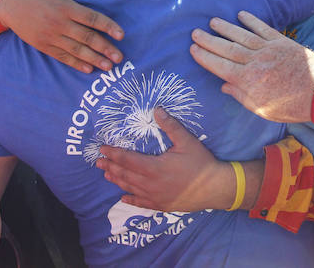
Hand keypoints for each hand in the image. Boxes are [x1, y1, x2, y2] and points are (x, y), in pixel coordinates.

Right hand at [0, 0, 124, 71]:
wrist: (10, 3)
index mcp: (66, 6)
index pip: (92, 18)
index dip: (108, 26)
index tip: (122, 35)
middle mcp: (60, 23)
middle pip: (87, 37)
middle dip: (105, 48)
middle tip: (120, 58)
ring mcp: (51, 36)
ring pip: (76, 50)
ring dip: (94, 59)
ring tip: (108, 66)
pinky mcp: (43, 45)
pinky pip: (62, 56)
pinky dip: (75, 64)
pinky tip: (88, 69)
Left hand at [97, 108, 232, 211]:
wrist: (215, 188)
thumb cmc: (201, 163)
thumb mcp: (187, 141)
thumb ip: (170, 126)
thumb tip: (157, 110)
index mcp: (154, 167)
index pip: (128, 159)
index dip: (114, 154)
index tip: (103, 149)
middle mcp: (151, 184)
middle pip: (125, 175)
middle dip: (111, 166)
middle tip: (98, 161)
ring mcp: (155, 196)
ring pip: (131, 188)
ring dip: (117, 180)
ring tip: (106, 174)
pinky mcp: (161, 205)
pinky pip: (141, 203)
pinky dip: (130, 199)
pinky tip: (122, 197)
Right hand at [190, 11, 313, 122]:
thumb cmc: (291, 106)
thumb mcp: (262, 109)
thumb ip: (241, 96)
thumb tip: (224, 86)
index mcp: (248, 80)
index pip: (220, 66)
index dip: (205, 57)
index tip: (193, 49)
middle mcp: (255, 61)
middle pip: (227, 49)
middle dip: (209, 40)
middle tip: (195, 32)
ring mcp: (268, 49)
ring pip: (242, 36)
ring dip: (226, 28)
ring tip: (212, 21)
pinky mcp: (282, 42)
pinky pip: (263, 28)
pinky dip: (251, 21)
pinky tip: (241, 14)